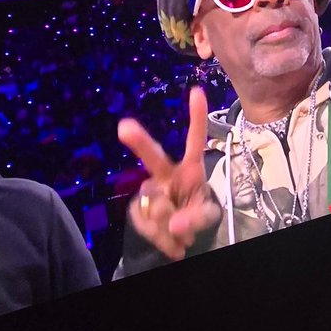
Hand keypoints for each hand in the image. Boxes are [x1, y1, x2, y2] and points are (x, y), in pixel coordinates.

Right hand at [117, 87, 220, 261]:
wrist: (177, 235)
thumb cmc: (194, 211)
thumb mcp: (204, 215)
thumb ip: (197, 217)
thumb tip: (176, 225)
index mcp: (189, 169)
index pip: (194, 140)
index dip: (196, 117)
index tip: (197, 91)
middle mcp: (166, 174)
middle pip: (153, 155)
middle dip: (139, 140)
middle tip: (125, 127)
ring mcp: (149, 191)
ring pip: (156, 204)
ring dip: (171, 225)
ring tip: (180, 230)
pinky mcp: (136, 210)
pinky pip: (147, 225)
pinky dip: (162, 238)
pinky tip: (170, 239)